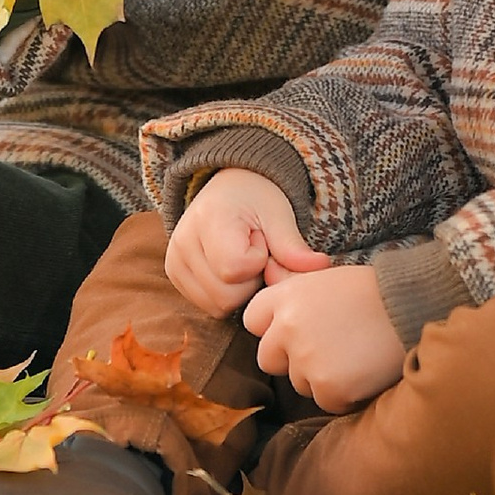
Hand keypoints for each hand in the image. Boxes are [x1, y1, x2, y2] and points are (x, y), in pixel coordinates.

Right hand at [167, 169, 331, 315]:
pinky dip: (225, 293)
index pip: (235, 270)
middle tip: (254, 251)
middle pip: (226, 296)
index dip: (258, 260)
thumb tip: (320, 268)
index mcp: (208, 219)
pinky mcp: (174, 274)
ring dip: (238, 289)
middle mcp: (182, 241)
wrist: (229, 188)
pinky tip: (230, 268)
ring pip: (217, 306)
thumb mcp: (278, 215)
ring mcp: (174, 260)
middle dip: (250, 280)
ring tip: (242, 258)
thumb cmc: (257, 198)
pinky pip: (208, 306)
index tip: (261, 239)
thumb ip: (294, 247)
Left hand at [242, 262, 407, 410]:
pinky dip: (343, 394)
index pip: (252, 321)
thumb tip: (270, 320)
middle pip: (268, 359)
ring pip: (298, 384)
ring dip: (320, 377)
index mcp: (284, 296)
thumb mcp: (323, 280)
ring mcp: (306, 360)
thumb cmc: (371, 291)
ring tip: (352, 354)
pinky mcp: (329, 387)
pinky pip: (326, 402)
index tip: (292, 332)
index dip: (272, 329)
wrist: (410, 307)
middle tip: (326, 349)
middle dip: (291, 360)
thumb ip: (292, 299)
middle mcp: (287, 328)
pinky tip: (363, 371)